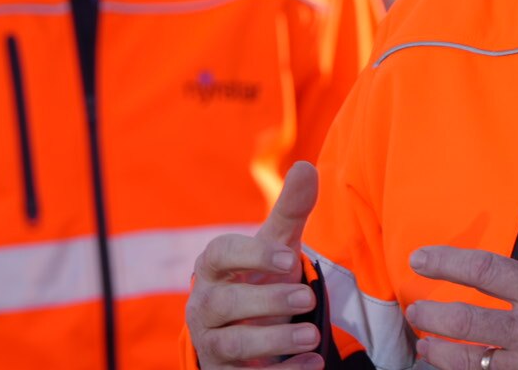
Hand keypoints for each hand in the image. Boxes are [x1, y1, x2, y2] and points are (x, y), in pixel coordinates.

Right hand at [186, 161, 324, 368]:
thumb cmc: (259, 279)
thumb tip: (307, 167)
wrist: (244, 329)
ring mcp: (212, 342)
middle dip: (264, 301)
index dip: (251, 254)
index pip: (220, 254)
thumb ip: (290, 211)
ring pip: (231, 344)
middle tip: (307, 298)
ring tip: (313, 337)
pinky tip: (312, 364)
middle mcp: (204, 305)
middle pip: (222, 304)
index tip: (288, 256)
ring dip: (273, 341)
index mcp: (213, 267)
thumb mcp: (276, 248)